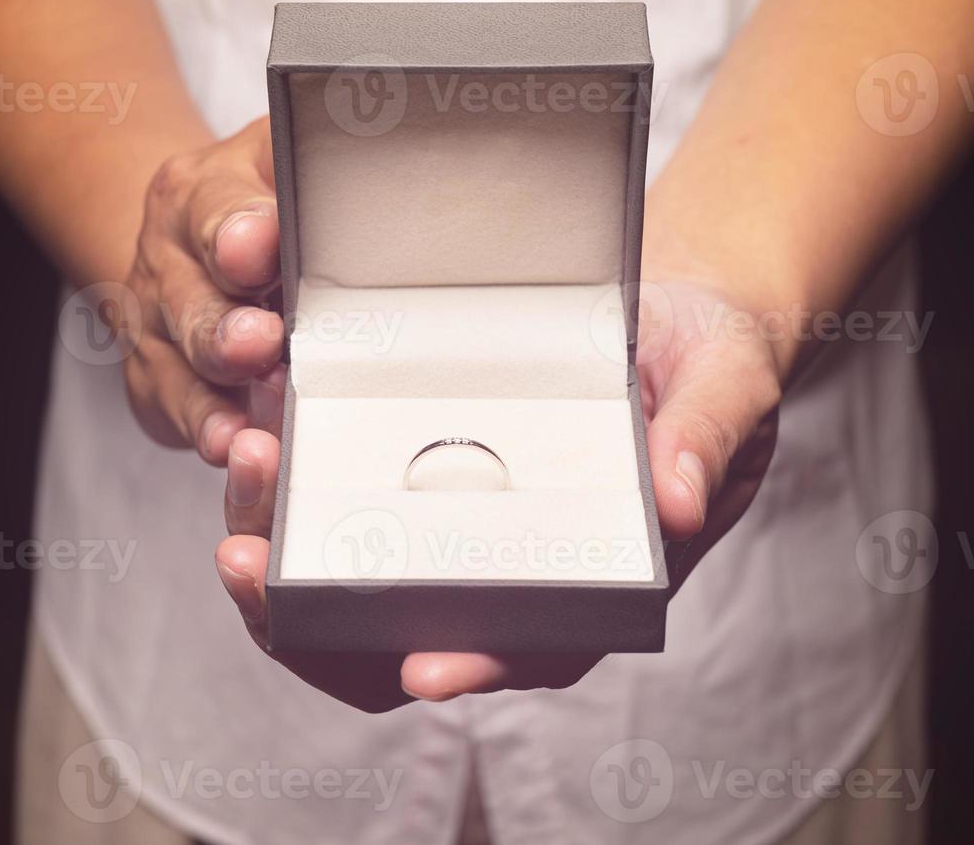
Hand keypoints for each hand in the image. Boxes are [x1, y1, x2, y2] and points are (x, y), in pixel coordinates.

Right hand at [120, 118, 285, 461]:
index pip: (219, 209)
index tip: (254, 251)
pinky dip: (204, 434)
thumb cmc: (259, 199)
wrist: (182, 233)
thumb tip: (375, 153)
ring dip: (211, 403)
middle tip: (259, 347)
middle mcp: (169, 258)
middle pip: (193, 302)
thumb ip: (319, 160)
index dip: (240, 229)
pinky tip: (232, 454)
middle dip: (224, 331)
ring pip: (178, 371)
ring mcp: (155, 325)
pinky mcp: (155, 380)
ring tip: (240, 434)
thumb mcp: (280, 158)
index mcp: (203, 192)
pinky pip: (174, 414)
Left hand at [214, 280, 782, 711]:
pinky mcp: (420, 465)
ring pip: (356, 566)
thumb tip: (680, 503)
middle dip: (320, 619)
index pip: (535, 644)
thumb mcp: (727, 387)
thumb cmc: (707, 363)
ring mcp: (460, 520)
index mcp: (596, 573)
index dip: (478, 662)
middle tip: (250, 566)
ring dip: (284, 537)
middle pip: (409, 629)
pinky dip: (296, 471)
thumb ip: (705, 439)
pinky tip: (259, 420)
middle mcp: (515, 562)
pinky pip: (347, 489)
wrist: (673, 308)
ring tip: (246, 464)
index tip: (422, 665)